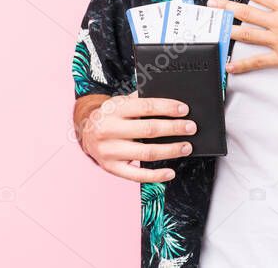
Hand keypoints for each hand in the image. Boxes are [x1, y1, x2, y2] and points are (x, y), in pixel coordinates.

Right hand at [77, 92, 195, 182]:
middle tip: (191, 128)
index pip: (146, 107)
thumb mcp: (122, 102)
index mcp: (114, 109)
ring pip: (146, 153)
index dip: (167, 108)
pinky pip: (136, 175)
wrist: (86, 130)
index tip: (184, 110)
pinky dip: (156, 176)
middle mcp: (109, 129)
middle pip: (149, 130)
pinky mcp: (111, 167)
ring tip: (186, 147)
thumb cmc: (112, 115)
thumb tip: (174, 107)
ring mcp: (109, 151)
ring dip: (170, 150)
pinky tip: (171, 172)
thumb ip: (142, 102)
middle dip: (174, 128)